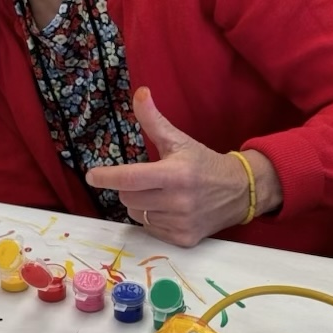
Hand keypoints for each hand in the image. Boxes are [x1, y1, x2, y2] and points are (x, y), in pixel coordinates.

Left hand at [85, 87, 279, 246]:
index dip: (107, 177)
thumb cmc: (203, 163)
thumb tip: (140, 93)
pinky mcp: (184, 240)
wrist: (240, 192)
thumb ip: (154, 120)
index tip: (91, 175)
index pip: (131, 179)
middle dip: (129, 187)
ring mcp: (182, 223)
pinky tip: (169, 209)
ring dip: (141, 203)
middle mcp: (178, 201)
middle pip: (128, 197)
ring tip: (161, 194)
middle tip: (145, 179)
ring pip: (137, 213)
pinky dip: (153, 218)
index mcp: (176, 174)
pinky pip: (151, 229)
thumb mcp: (179, 140)